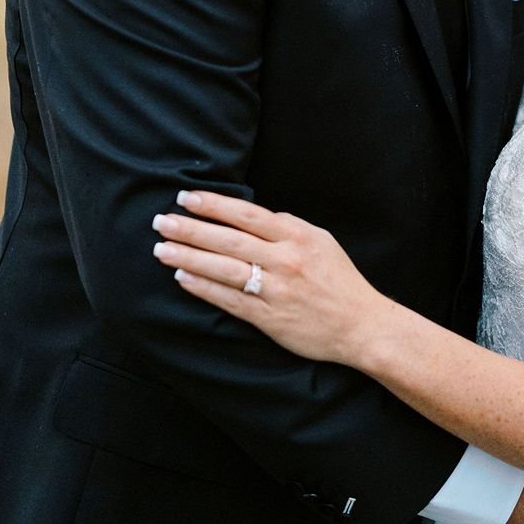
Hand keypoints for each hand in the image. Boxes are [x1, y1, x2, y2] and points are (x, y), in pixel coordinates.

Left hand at [150, 192, 385, 363]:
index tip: (186, 198)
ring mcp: (276, 290)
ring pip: (225, 269)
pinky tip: (183, 278)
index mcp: (298, 237)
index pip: (247, 215)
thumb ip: (288, 228)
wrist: (362, 325)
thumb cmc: (341, 281)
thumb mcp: (321, 242)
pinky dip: (204, 288)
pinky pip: (230, 300)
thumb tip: (254, 216)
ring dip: (189, 257)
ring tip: (162, 248)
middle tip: (162, 220)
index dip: (214, 205)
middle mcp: (285, 260)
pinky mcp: (270, 318)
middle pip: (229, 239)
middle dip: (191, 228)